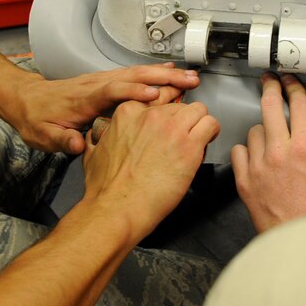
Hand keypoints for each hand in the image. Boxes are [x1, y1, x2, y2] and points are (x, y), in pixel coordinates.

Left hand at [0, 63, 200, 153]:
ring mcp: (102, 80)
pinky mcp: (106, 81)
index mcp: (83, 99)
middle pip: (133, 75)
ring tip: (189, 76)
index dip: (134, 91)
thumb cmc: (36, 118)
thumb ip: (61, 139)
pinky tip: (171, 74)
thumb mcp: (42, 135)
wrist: (26, 100)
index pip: (112, 90)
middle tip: (189, 80)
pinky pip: (134, 74)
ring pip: (137, 72)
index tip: (156, 94)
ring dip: (164, 73)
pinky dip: (154, 73)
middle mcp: (95, 85)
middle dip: (162, 77)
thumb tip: (77, 143)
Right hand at [81, 101, 219, 243]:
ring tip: (198, 140)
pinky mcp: (189, 145)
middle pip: (180, 107)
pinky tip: (206, 144)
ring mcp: (172, 129)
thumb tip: (98, 138)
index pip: (159, 98)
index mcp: (129, 112)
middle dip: (184, 122)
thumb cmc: (106, 188)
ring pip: (199, 111)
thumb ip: (100, 138)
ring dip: (200, 125)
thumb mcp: (94, 152)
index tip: (169, 125)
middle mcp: (152, 115)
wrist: (117, 207)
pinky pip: (211, 125)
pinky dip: (212, 133)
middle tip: (182, 140)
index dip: (167, 115)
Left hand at [231, 73, 305, 232]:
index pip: (298, 105)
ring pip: (254, 131)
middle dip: (270, 89)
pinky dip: (246, 152)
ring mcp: (259, 166)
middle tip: (269, 83)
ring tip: (271, 141)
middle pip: (269, 106)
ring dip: (262, 131)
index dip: (294, 88)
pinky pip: (239, 152)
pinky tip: (255, 157)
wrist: (304, 243)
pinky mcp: (245, 181)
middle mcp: (280, 153)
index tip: (289, 83)